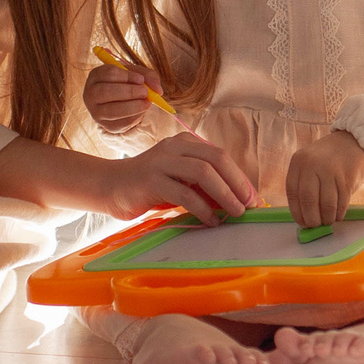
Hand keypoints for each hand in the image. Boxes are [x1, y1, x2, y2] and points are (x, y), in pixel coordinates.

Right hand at [84, 60, 162, 134]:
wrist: (121, 103)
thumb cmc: (127, 83)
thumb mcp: (137, 75)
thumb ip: (148, 77)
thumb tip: (158, 90)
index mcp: (96, 76)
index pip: (108, 73)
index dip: (126, 76)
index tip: (141, 79)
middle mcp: (91, 93)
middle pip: (105, 92)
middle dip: (128, 92)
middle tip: (144, 92)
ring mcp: (96, 111)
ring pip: (112, 111)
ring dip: (133, 107)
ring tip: (147, 102)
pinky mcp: (105, 125)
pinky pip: (120, 123)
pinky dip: (134, 117)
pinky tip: (141, 111)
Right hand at [91, 131, 255, 225]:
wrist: (110, 187)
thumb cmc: (150, 186)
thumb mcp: (181, 182)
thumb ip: (204, 186)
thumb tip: (238, 201)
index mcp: (185, 142)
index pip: (220, 155)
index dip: (239, 177)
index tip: (253, 198)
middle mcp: (174, 147)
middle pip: (216, 159)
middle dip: (236, 183)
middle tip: (248, 205)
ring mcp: (162, 161)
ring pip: (203, 173)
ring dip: (224, 195)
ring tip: (235, 213)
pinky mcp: (151, 180)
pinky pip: (184, 193)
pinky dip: (202, 208)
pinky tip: (211, 220)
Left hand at [285, 130, 363, 227]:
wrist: (353, 142)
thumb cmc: (328, 159)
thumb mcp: (309, 163)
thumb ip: (304, 185)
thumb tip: (303, 216)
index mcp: (298, 162)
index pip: (293, 193)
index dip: (297, 212)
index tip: (301, 223)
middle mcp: (312, 165)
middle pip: (308, 200)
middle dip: (312, 219)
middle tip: (315, 226)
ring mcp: (330, 170)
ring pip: (326, 204)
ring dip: (327, 218)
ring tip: (327, 221)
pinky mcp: (346, 178)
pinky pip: (341, 202)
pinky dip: (338, 213)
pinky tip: (337, 215)